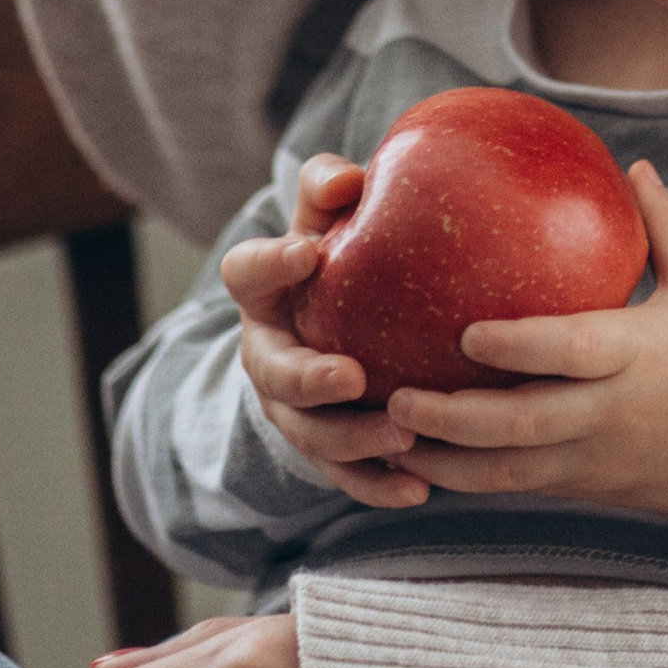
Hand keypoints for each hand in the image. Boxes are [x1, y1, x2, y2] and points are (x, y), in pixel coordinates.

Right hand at [225, 156, 429, 511]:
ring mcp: (293, 409)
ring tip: (403, 437)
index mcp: (264, 292)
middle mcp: (268, 355)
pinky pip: (346, 476)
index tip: (308, 253)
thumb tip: (350, 178)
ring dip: (352, 441)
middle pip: (274, 374)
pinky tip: (419, 489)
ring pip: (310, 434)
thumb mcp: (329, 217)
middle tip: (351, 377)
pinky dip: (377, 486)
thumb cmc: (342, 254)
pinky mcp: (326, 450)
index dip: (270, 264)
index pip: (248, 273)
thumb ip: (330, 189)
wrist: (347, 318)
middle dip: (308, 380)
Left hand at [384, 164, 667, 605]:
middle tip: (395, 397)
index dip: (516, 348)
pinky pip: (521, 488)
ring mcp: (599, 459)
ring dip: (447, 461)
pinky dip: (472, 479)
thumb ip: (665, 229)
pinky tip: (425, 463)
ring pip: (510, 472)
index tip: (464, 334)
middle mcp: (613, 412)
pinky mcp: (591, 487)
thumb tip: (633, 165)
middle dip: (454, 419)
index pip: (570, 352)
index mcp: (640, 356)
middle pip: (522, 425)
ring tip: (389, 439)